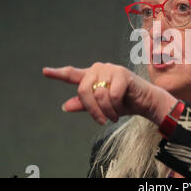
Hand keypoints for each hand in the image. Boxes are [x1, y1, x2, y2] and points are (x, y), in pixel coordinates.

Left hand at [42, 63, 177, 125]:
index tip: (45, 71)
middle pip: (83, 90)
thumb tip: (66, 106)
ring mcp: (110, 69)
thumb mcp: (102, 107)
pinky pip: (111, 95)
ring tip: (112, 116)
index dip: (58, 73)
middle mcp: (99, 69)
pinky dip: (115, 107)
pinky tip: (120, 109)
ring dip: (105, 111)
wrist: (146, 103)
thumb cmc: (124, 103)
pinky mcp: (122, 74)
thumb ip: (85, 105)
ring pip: (98, 94)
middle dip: (91, 109)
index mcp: (92, 76)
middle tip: (101, 121)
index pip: (72, 74)